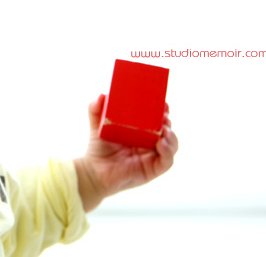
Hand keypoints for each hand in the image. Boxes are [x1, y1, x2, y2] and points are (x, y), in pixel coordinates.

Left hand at [74, 94, 178, 211]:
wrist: (93, 171)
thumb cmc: (98, 147)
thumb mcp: (97, 124)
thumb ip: (95, 109)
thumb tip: (101, 96)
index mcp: (142, 131)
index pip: (157, 118)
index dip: (163, 111)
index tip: (163, 103)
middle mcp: (150, 143)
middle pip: (167, 130)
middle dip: (168, 121)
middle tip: (164, 114)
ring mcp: (153, 156)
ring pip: (172, 145)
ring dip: (172, 136)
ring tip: (164, 129)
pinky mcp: (152, 170)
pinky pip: (167, 162)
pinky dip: (168, 151)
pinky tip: (161, 143)